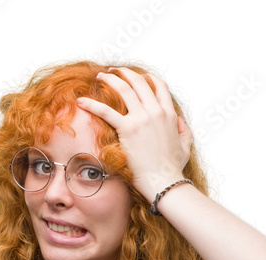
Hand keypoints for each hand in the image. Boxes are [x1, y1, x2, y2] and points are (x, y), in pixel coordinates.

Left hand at [77, 67, 192, 203]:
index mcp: (169, 114)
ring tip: (99, 77)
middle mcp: (155, 111)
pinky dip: (92, 104)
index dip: (146, 77)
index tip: (136, 76)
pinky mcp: (128, 129)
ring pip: (124, 89)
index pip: (159, 86)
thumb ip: (183, 130)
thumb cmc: (173, 169)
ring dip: (110, 79)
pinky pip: (106, 111)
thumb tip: (178, 120)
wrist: (164, 182)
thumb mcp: (185, 146)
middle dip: (124, 72)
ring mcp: (142, 119)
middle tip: (112, 72)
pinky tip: (81, 101)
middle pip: (139, 82)